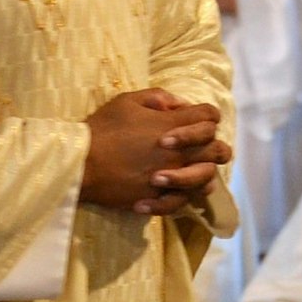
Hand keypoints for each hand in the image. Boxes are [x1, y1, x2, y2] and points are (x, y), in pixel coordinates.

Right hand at [82, 89, 230, 215]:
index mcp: (174, 125)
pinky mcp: (160, 198)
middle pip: (220, 150)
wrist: (81, 165)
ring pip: (208, 179)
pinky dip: (178, 199)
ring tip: (185, 171)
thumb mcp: (127, 101)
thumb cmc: (103, 130)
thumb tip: (179, 104)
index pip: (211, 116)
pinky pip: (183, 203)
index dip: (206, 116)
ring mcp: (173, 177)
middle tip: (197, 149)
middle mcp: (181, 152)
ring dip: (201, 174)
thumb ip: (158, 98)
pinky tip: (161, 191)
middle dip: (213, 147)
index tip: (192, 121)